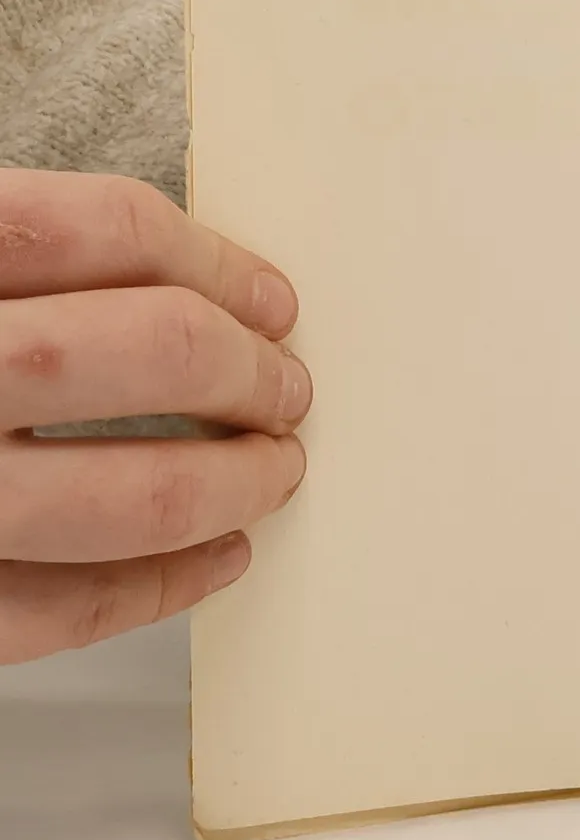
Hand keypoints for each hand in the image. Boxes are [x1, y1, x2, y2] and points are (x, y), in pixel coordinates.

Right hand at [0, 171, 309, 661]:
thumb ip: (5, 262)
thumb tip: (175, 289)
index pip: (99, 228)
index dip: (215, 260)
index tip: (274, 297)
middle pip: (140, 351)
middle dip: (244, 371)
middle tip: (292, 387)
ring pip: (119, 493)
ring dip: (229, 482)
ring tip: (276, 471)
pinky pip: (50, 612)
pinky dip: (154, 589)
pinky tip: (215, 558)